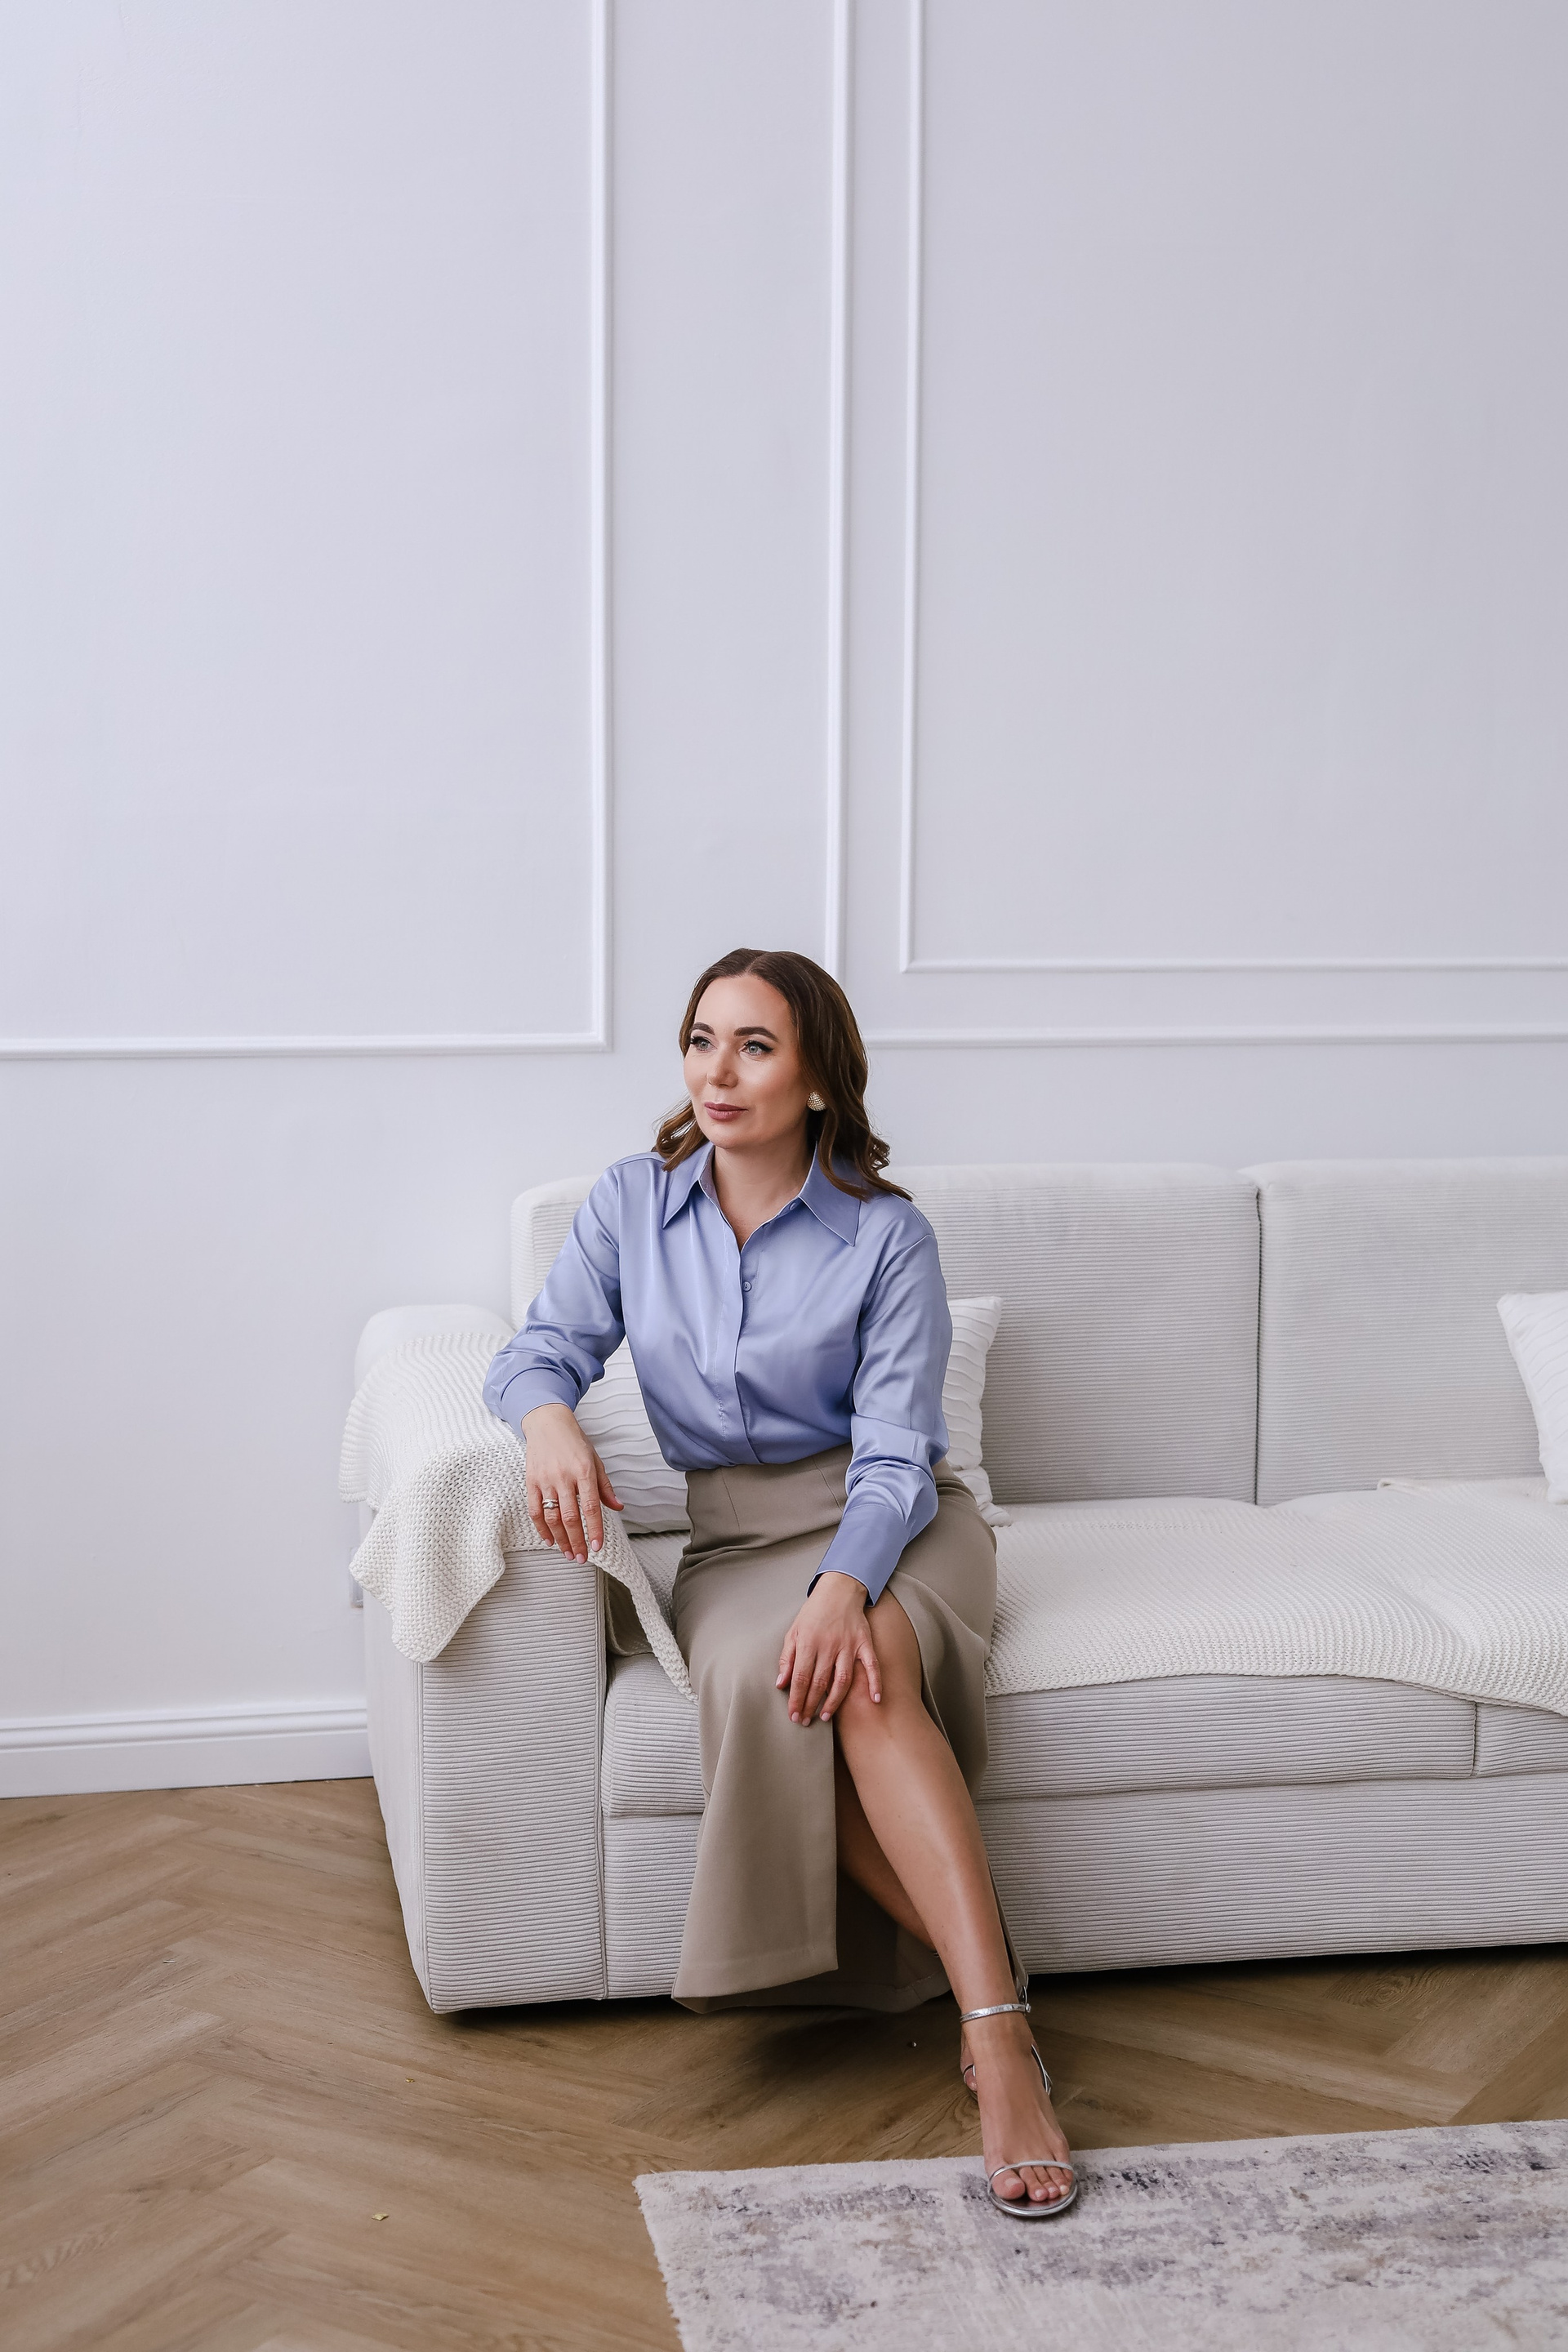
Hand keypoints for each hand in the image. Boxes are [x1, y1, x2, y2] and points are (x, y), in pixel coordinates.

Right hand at [520, 1402, 622, 1562]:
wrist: (547, 1422)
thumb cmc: (574, 1441)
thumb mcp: (595, 1460)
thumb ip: (605, 1486)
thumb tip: (618, 1507)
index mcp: (584, 1471)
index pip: (591, 1507)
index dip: (594, 1530)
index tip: (597, 1546)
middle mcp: (564, 1477)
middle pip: (570, 1517)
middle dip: (577, 1541)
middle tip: (581, 1557)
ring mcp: (545, 1480)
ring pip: (552, 1517)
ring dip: (560, 1539)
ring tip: (568, 1553)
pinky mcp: (531, 1481)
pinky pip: (534, 1510)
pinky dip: (541, 1528)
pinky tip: (549, 1540)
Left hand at [776, 1573, 880, 1725]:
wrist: (839, 1590)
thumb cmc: (814, 1613)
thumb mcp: (794, 1631)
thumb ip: (787, 1658)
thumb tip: (781, 1684)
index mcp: (808, 1642)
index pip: (800, 1678)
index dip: (796, 1699)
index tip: (793, 1715)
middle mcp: (828, 1645)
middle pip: (819, 1682)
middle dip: (810, 1704)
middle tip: (805, 1721)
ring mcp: (848, 1645)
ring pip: (842, 1679)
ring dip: (834, 1701)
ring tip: (825, 1716)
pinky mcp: (865, 1643)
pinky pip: (871, 1665)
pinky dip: (875, 1682)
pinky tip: (875, 1699)